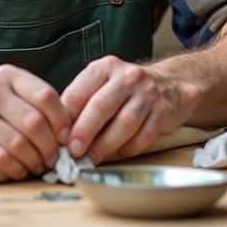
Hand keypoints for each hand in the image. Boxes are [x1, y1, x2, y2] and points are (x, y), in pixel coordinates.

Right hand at [0, 65, 71, 178]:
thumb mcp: (7, 84)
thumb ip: (33, 98)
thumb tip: (67, 128)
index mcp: (8, 76)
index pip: (45, 96)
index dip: (62, 120)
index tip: (67, 136)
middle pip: (34, 123)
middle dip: (50, 146)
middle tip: (55, 157)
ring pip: (19, 144)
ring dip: (35, 160)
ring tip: (40, 165)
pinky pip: (1, 158)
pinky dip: (17, 168)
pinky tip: (21, 170)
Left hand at [60, 56, 199, 163]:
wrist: (169, 85)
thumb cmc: (124, 90)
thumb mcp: (101, 85)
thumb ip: (81, 103)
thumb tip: (58, 132)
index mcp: (105, 68)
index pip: (80, 91)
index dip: (66, 117)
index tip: (57, 137)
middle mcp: (128, 76)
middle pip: (102, 105)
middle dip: (85, 131)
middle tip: (73, 151)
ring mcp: (148, 93)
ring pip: (125, 122)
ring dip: (106, 144)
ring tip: (92, 158)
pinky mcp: (163, 111)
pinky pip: (145, 135)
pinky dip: (130, 147)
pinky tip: (120, 151)